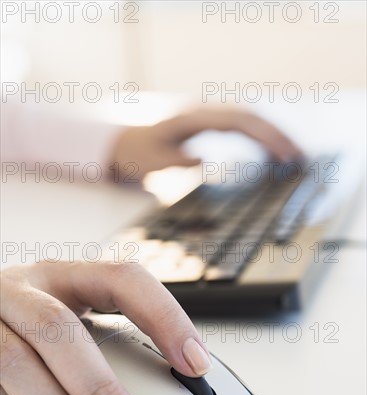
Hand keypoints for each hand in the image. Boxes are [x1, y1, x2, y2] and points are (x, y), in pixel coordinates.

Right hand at [0, 261, 211, 394]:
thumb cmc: (37, 320)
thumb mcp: (75, 313)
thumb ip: (113, 340)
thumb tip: (172, 388)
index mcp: (65, 274)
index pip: (123, 279)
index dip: (165, 318)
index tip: (196, 364)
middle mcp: (22, 290)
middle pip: (60, 330)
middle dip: (101, 392)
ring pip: (18, 367)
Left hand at [111, 107, 303, 181]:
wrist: (128, 145)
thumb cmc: (139, 153)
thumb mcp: (151, 161)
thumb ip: (174, 161)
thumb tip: (204, 161)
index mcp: (194, 119)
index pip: (238, 122)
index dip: (263, 136)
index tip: (282, 154)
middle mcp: (206, 115)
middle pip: (251, 118)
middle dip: (277, 136)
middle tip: (300, 158)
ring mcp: (210, 120)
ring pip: (251, 122)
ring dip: (274, 137)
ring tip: (297, 157)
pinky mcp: (212, 129)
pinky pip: (244, 130)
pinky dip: (262, 140)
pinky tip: (276, 154)